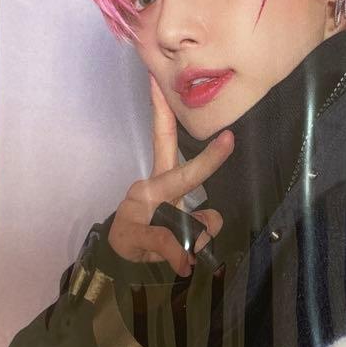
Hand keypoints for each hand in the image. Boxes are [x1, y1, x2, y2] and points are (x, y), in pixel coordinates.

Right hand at [106, 73, 232, 275]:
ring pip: (189, 223)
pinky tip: (181, 266)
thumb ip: (200, 222)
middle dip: (208, 161)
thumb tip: (213, 220)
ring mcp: (143, 211)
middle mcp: (151, 189)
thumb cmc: (149, 237)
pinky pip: (173, 245)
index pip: (163, 138)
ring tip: (185, 255)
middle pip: (182, 173)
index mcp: (160, 180)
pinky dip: (181, 257)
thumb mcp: (180, 228)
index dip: (163, 110)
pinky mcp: (137, 234)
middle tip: (229, 140)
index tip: (160, 80)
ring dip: (194, 241)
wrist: (116, 264)